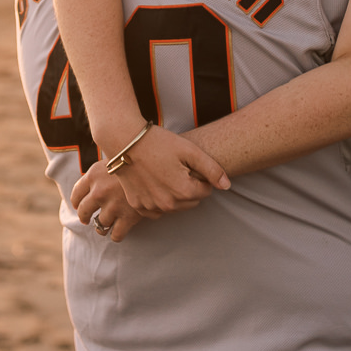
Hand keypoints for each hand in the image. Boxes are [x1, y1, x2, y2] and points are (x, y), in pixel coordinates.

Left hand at [70, 161, 147, 241]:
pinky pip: (116, 234)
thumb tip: (93, 183)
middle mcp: (99, 191)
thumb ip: (101, 172)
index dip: (76, 201)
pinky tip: (117, 232)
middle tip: (87, 219)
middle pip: (84, 211)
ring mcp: (113, 206)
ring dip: (101, 227)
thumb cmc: (135, 160)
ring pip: (100, 225)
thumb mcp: (113, 159)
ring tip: (104, 226)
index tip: (78, 205)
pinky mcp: (128, 217)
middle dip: (84, 217)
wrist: (156, 166)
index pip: (76, 193)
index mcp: (94, 175)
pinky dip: (116, 235)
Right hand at [99, 124, 227, 215]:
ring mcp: (152, 207)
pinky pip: (156, 209)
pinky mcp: (138, 206)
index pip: (206, 191)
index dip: (200, 175)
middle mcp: (168, 205)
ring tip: (162, 172)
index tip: (187, 163)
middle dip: (188, 186)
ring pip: (174, 206)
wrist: (124, 141)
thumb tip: (227, 186)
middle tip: (175, 166)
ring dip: (173, 194)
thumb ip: (212, 169)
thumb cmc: (158, 142)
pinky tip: (152, 181)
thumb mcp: (189, 150)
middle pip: (191, 201)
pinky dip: (157, 199)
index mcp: (184, 192)